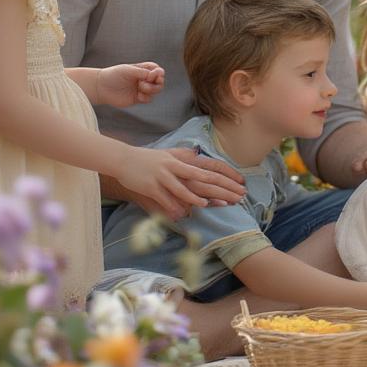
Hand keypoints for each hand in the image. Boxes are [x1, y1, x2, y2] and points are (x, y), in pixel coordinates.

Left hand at [97, 62, 164, 106]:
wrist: (102, 87)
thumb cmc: (114, 75)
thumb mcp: (129, 71)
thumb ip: (143, 73)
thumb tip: (157, 75)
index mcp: (143, 69)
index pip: (158, 71)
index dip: (158, 73)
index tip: (151, 75)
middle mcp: (144, 79)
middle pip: (160, 82)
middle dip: (157, 83)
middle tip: (146, 83)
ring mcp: (142, 89)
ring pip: (156, 91)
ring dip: (151, 90)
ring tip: (140, 88)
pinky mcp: (138, 98)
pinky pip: (149, 99)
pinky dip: (146, 97)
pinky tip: (138, 96)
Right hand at [114, 146, 245, 219]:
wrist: (124, 160)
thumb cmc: (149, 159)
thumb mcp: (171, 154)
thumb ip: (186, 156)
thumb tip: (199, 154)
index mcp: (184, 160)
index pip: (211, 167)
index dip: (228, 175)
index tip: (242, 182)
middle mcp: (176, 167)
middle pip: (205, 178)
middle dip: (223, 188)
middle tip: (239, 197)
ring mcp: (164, 176)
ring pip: (185, 189)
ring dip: (199, 198)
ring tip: (213, 204)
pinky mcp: (152, 186)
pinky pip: (167, 198)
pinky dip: (176, 206)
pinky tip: (184, 212)